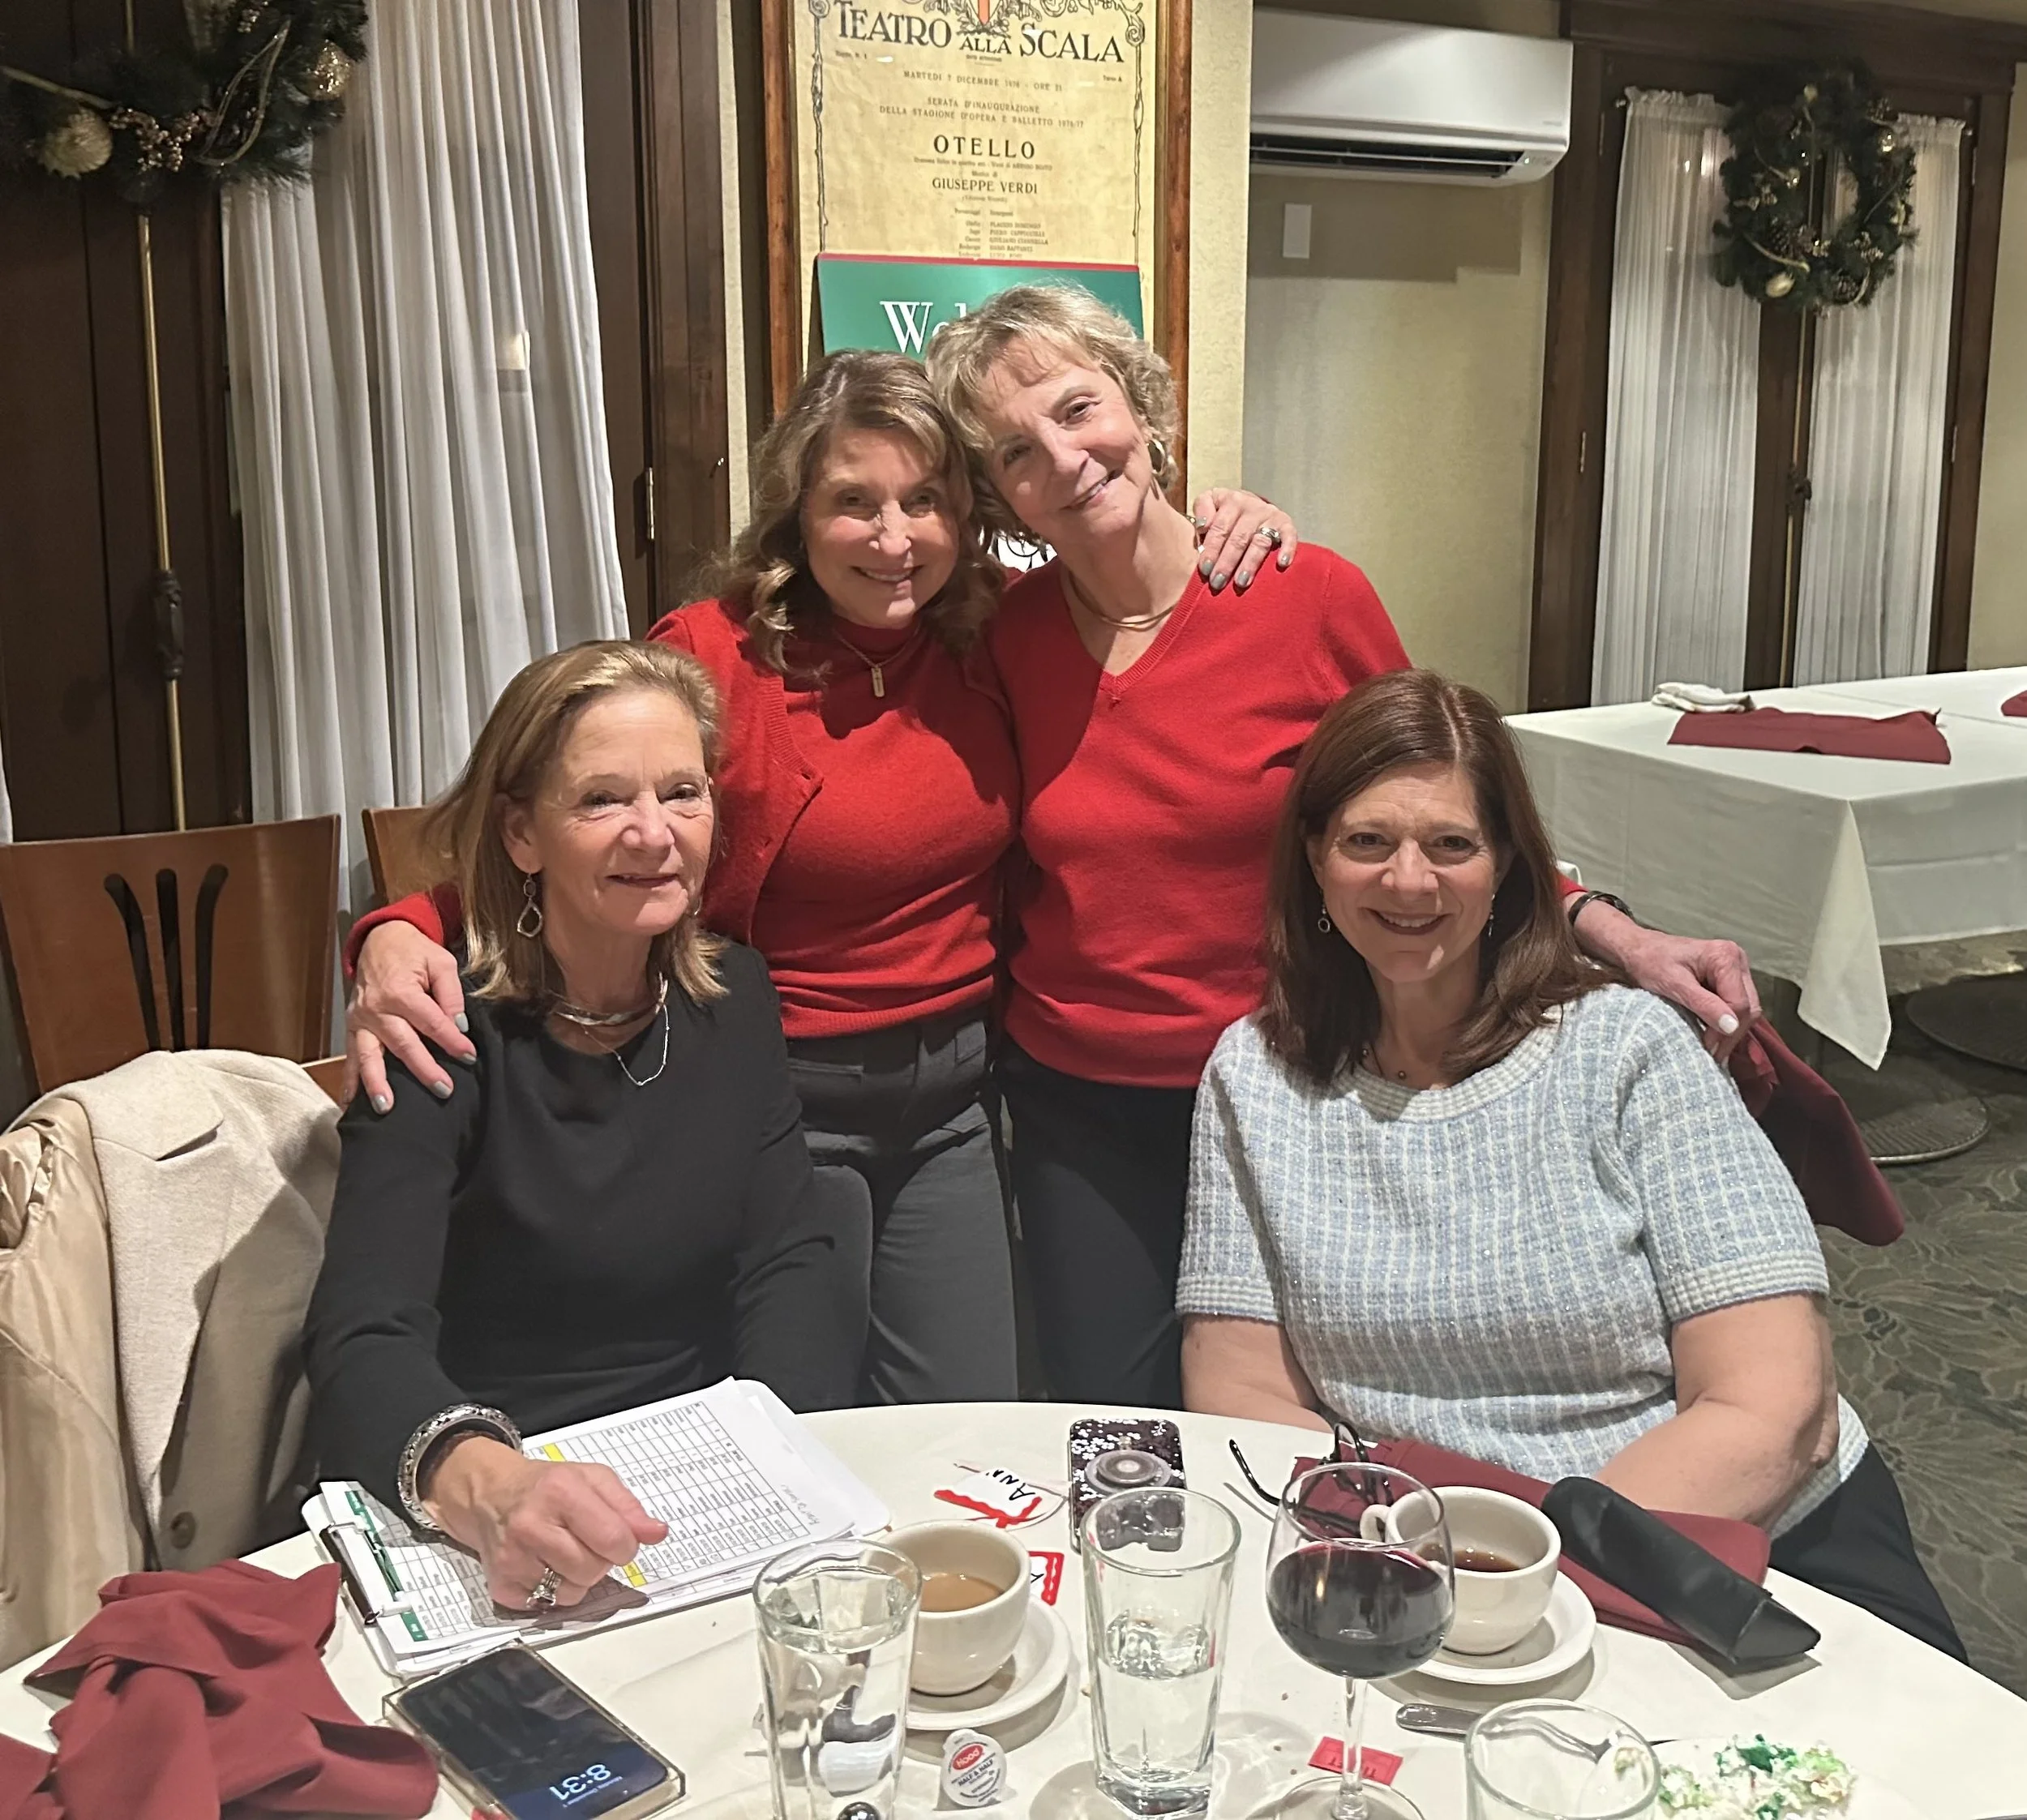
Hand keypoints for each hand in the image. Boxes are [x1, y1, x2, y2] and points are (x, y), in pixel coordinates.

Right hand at [350, 921, 473, 1109]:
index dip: (452, 1041)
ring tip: (386, 1107)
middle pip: (403, 1045)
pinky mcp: (352, 1027)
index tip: (469, 1056)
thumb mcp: (441, 962)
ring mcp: (361, 1020)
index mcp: (401, 991)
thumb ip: (451, 994)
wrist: (380, 939)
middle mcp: (377, 1009)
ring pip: (369, 1056)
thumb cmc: (415, 952)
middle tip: (443, 1089)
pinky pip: (351, 1056)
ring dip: (376, 1084)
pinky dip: (350, 1080)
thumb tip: (459, 1025)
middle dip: (424, 1069)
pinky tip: (349, 1103)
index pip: (432, 1023)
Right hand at [424, 1438, 667, 1610]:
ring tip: (563, 1553)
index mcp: (561, 1491)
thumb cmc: (545, 1487)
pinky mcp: (502, 1586)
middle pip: (593, 1569)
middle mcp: (532, 1525)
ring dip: (577, 1579)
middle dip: (599, 1561)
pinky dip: (551, 1592)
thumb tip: (656, 1532)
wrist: (491, 1495)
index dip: (625, 1545)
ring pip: (571, 1593)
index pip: (614, 1538)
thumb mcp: (593, 1479)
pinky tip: (543, 1566)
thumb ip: (628, 1506)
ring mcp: (513, 1558)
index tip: (618, 1539)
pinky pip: (546, 1606)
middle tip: (585, 1542)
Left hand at [1190, 489, 1299, 592]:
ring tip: (1241, 582)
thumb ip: (1202, 510)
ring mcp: (1270, 515)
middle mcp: (1252, 506)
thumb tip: (1203, 525)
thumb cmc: (1226, 512)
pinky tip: (1282, 564)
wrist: (1252, 505)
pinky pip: (1289, 536)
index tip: (1205, 569)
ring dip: (1250, 564)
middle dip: (1227, 562)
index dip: (1212, 549)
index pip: (1219, 528)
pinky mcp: (1285, 523)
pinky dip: (1287, 549)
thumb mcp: (1211, 502)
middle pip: (1238, 538)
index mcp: (1231, 501)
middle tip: (1218, 582)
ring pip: (1259, 542)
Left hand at [1619, 927, 1761, 1063]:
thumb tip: (1731, 1026)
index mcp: (1725, 956)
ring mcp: (1736, 969)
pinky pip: (1736, 1005)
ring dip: (1730, 1031)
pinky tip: (1713, 1036)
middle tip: (1712, 1055)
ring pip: (1746, 1009)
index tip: (1707, 1047)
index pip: (1740, 1003)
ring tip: (1712, 1049)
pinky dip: (1726, 1022)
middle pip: (1748, 1007)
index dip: (1726, 1029)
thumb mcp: (1673, 985)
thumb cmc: (1650, 962)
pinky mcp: (1729, 978)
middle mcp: (1737, 959)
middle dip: (1731, 1034)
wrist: (1638, 949)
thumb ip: (1704, 1004)